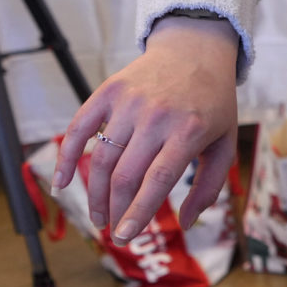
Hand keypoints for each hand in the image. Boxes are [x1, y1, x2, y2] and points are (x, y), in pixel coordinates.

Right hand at [55, 15, 239, 242]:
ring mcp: (130, 102)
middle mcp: (157, 116)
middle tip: (114, 232)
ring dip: (94, 194)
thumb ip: (209, 187)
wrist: (195, 50)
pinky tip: (61, 183)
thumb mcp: (225, 144)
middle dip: (115, 210)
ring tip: (99, 217)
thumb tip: (185, 223)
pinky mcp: (109, 91)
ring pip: (102, 158)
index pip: (157, 179)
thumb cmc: (213, 104)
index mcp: (189, 131)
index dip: (138, 211)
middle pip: (125, 174)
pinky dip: (66, 157)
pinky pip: (79, 128)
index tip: (125, 237)